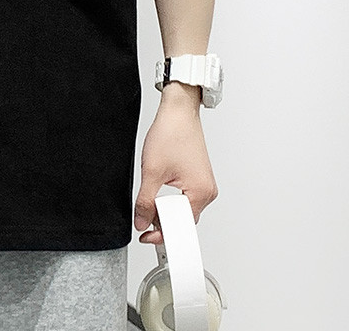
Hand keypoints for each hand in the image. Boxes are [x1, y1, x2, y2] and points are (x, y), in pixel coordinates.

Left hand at [133, 89, 217, 244]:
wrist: (178, 110)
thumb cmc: (171, 133)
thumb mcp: (152, 171)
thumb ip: (145, 201)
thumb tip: (141, 222)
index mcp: (200, 193)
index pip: (181, 228)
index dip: (161, 234)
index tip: (145, 237)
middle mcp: (207, 192)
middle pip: (183, 220)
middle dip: (162, 220)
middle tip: (144, 214)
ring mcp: (205, 184)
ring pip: (183, 209)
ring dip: (165, 208)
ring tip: (151, 196)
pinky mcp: (199, 178)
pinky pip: (185, 197)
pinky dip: (171, 198)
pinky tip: (160, 189)